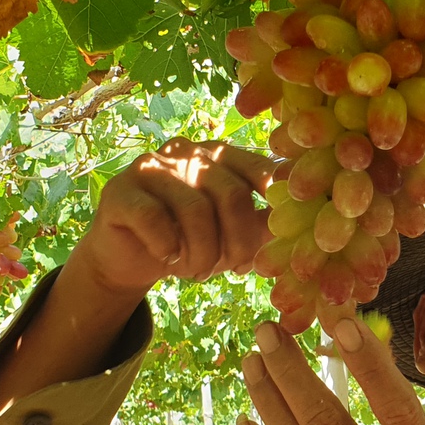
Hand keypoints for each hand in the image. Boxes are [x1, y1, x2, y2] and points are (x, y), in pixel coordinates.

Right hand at [64, 138, 274, 298]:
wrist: (130, 258)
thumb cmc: (190, 242)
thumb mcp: (232, 235)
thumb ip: (264, 226)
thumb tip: (304, 227)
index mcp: (218, 156)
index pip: (256, 167)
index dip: (274, 197)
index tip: (283, 227)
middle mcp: (186, 153)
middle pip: (230, 194)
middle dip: (239, 242)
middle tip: (235, 269)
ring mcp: (150, 168)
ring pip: (194, 209)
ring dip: (203, 252)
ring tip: (199, 271)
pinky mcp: (120, 191)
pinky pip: (154, 219)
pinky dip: (168, 247)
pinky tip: (169, 259)